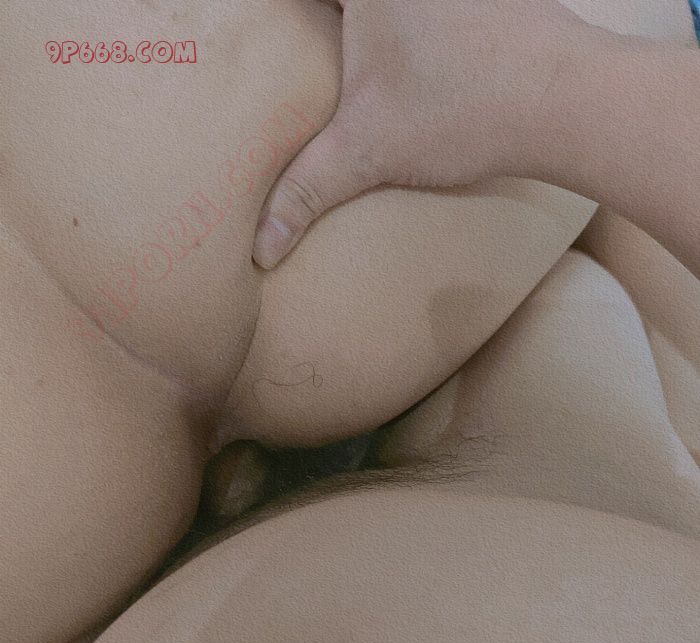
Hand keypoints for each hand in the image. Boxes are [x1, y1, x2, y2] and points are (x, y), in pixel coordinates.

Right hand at [253, 0, 590, 268]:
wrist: (564, 99)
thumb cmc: (466, 108)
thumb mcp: (368, 150)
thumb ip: (306, 190)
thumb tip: (263, 246)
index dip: (271, 19)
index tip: (248, 26)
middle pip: (341, 1)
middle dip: (317, 22)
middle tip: (297, 40)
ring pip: (383, 4)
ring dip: (360, 22)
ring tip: (342, 45)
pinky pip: (424, 7)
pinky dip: (406, 22)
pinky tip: (409, 51)